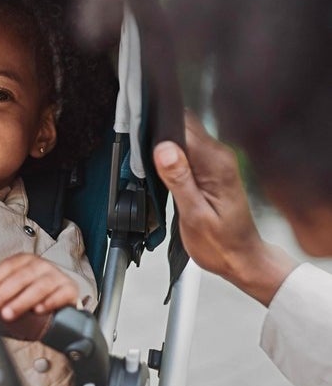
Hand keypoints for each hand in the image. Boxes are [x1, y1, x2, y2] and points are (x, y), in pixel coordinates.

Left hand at [0, 253, 77, 320]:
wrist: (61, 303)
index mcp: (26, 261)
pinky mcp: (70, 290)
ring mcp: (57, 277)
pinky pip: (60, 295)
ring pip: (40, 286)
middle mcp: (42, 266)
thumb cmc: (33, 296)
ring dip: (22, 301)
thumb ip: (1, 292)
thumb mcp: (17, 290)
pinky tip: (38, 311)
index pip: (8, 266)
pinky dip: (49, 302)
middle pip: (22, 276)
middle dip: (4, 293)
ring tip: (8, 313)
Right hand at [152, 110, 294, 305]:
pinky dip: (171, 157)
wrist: (241, 259)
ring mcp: (215, 160)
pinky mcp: (210, 166)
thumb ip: (179, 180)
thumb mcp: (195, 216)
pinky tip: (165, 174)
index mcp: (216, 164)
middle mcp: (219, 156)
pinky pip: (186, 149)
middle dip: (159, 137)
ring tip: (155, 172)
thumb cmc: (222, 244)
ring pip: (182, 136)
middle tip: (146, 163)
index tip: (144, 145)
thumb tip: (163, 149)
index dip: (159, 132)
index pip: (183, 128)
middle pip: (182, 126)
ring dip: (164, 148)